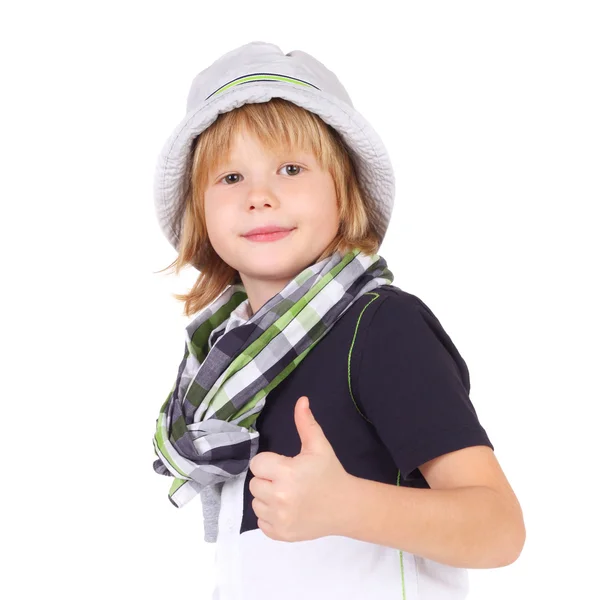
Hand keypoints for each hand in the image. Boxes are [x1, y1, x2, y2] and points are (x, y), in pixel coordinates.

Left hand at [248, 395, 351, 541]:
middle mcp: (280, 498)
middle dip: (268, 479)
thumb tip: (301, 400)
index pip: (257, 464)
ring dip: (267, 497)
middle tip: (287, 479)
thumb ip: (306, 423)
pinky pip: (261, 522)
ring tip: (287, 494)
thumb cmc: (330, 473)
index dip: (269, 462)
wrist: (345, 507)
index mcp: (287, 473)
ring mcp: (279, 519)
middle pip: (254, 483)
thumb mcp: (319, 446)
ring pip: (256, 502)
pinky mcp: (280, 534)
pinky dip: (270, 516)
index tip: (283, 465)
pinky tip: (287, 509)